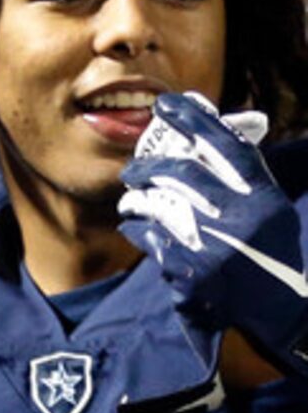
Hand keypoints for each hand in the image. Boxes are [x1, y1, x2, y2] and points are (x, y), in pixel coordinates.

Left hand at [119, 91, 307, 385]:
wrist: (282, 309)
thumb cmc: (272, 254)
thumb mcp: (270, 211)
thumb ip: (243, 180)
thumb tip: (211, 137)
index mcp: (261, 196)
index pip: (227, 145)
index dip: (195, 120)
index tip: (166, 103)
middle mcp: (238, 217)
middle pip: (182, 173)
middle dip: (148, 167)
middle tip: (131, 168)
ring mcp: (212, 246)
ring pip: (158, 207)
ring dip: (138, 200)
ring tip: (131, 201)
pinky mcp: (190, 274)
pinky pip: (150, 241)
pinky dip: (140, 232)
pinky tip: (136, 228)